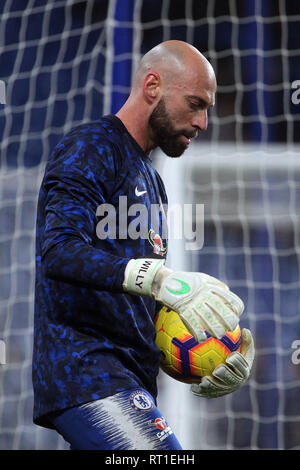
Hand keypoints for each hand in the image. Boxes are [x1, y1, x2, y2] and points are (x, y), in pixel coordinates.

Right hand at [123, 258, 243, 342]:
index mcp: (210, 286)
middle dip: (229, 321)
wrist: (165, 281)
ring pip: (208, 318)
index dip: (236, 307)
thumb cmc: (185, 281)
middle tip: (231, 329)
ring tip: (219, 336)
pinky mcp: (182, 308)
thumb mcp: (203, 278)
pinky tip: (201, 339)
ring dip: (215, 330)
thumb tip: (228, 292)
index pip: (229, 297)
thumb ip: (216, 284)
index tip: (236, 314)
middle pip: (221, 310)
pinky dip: (197, 332)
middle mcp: (203, 294)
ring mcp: (193, 302)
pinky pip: (192, 323)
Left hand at [190, 328, 254, 397]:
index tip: (230, 356)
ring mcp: (225, 390)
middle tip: (217, 370)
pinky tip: (192, 388)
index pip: (242, 367)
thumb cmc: (232, 353)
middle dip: (225, 376)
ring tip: (204, 380)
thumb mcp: (241, 347)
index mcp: (243, 371)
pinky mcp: (214, 394)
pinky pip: (207, 394)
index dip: (237, 363)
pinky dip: (200, 392)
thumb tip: (246, 330)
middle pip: (231, 380)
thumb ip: (245, 340)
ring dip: (211, 386)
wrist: (223, 370)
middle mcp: (236, 382)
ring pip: (218, 389)